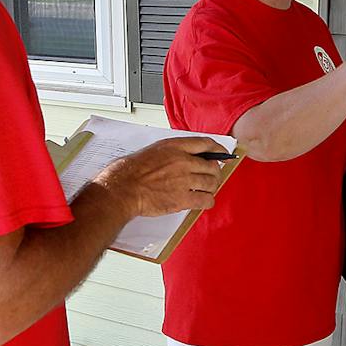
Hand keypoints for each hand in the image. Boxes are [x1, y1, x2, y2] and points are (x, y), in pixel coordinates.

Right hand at [92, 137, 222, 216]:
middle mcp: (183, 161)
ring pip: (211, 183)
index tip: (222, 155)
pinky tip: (203, 201)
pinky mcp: (183, 198)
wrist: (123, 188)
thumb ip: (172, 152)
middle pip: (212, 166)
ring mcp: (184, 180)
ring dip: (212, 187)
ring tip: (206, 190)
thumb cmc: (131, 170)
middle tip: (212, 177)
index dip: (218, 150)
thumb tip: (187, 157)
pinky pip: (206, 200)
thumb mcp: (153, 151)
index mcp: (175, 147)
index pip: (205, 144)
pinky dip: (207, 201)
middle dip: (215, 172)